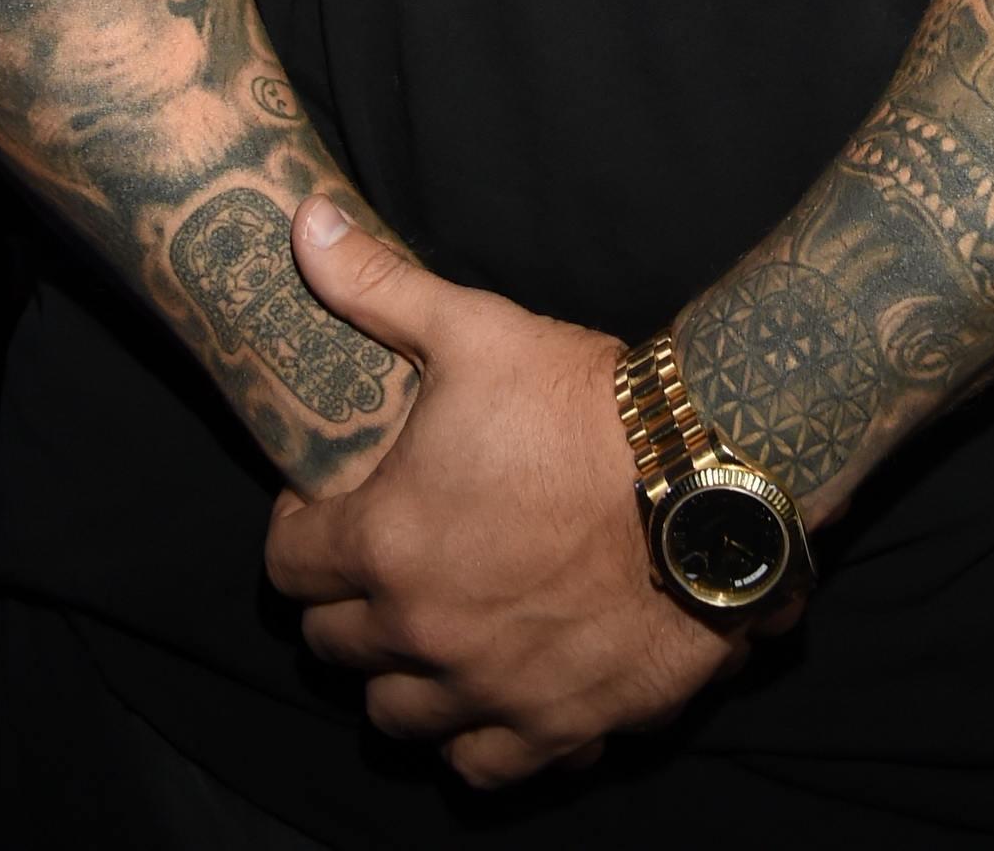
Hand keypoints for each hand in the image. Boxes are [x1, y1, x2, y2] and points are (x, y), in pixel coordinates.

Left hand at [262, 201, 770, 788]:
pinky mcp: (559, 728)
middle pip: (335, 648)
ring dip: (400, 678)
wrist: (705, 475)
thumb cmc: (583, 403)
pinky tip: (492, 690)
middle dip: (345, 603)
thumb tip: (303, 226)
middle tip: (381, 560)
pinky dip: (477, 738)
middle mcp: (423, 634)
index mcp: (385, 543)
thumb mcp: (471, 327)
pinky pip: (485, 768)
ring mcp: (490, 691)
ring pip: (398, 719)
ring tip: (426, 630)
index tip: (329, 507)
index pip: (288, 569)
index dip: (300, 533)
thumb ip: (374, 286)